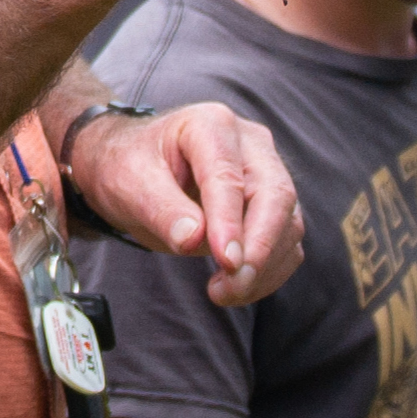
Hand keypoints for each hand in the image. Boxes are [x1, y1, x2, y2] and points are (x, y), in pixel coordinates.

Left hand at [70, 101, 302, 305]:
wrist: (131, 166)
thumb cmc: (129, 166)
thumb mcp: (130, 182)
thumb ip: (161, 208)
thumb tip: (194, 239)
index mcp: (211, 125)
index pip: (228, 176)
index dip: (230, 221)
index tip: (226, 262)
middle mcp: (249, 144)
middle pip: (275, 196)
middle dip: (259, 248)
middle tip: (231, 287)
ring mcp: (266, 172)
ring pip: (287, 222)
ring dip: (264, 266)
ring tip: (222, 293)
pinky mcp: (271, 204)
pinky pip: (287, 240)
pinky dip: (269, 271)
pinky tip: (236, 289)